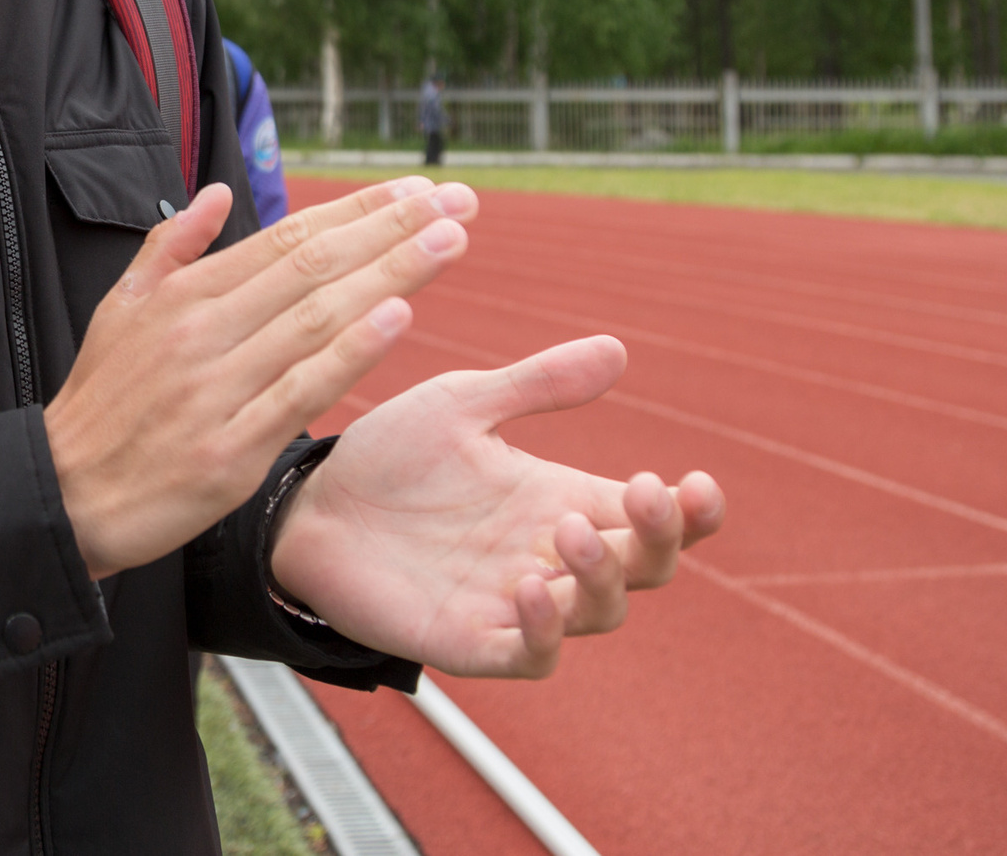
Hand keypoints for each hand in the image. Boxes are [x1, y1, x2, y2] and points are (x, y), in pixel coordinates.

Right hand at [44, 176, 478, 580]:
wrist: (65, 496)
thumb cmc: (100, 404)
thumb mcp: (119, 310)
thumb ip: (169, 248)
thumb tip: (213, 192)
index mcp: (185, 295)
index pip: (289, 238)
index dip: (358, 211)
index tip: (418, 191)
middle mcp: (204, 331)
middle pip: (314, 267)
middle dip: (393, 230)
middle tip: (458, 203)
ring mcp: (218, 390)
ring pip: (317, 320)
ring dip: (389, 277)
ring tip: (448, 244)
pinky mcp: (228, 451)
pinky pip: (299, 393)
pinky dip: (349, 354)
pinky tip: (397, 320)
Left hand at [267, 335, 725, 676]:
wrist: (308, 505)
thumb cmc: (387, 457)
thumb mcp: (461, 404)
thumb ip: (536, 384)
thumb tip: (617, 349)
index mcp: (559, 498)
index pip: (653, 518)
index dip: (691, 512)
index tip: (698, 482)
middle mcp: (550, 555)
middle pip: (645, 569)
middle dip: (658, 538)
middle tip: (638, 494)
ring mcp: (514, 604)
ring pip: (599, 614)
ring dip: (602, 577)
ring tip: (574, 531)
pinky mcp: (470, 641)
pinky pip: (530, 656)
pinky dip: (542, 630)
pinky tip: (528, 586)